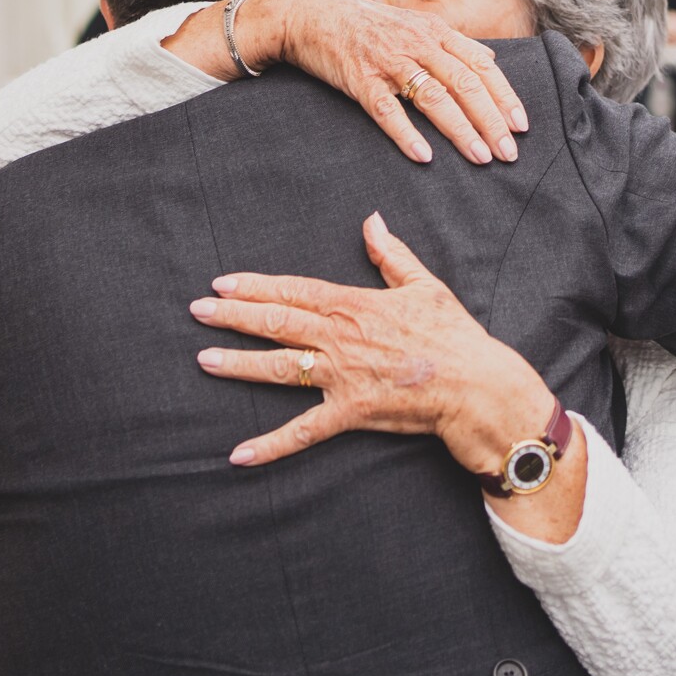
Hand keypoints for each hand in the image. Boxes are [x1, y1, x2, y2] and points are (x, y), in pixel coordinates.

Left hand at [191, 212, 553, 474]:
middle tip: (197, 310)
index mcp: (356, 305)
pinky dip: (271, 446)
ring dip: (239, 364)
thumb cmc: (455, 335)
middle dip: (233, 315)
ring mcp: (343, 376)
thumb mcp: (425, 285)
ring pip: (280, 368)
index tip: (222, 282)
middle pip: (277, 322)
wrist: (478, 386)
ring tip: (204, 359)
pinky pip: (304, 432)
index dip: (255, 286)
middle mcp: (342, 338)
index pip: (295, 290)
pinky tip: (239, 455)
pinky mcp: (351, 413)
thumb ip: (392, 254)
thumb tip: (372, 220)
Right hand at [244, 0, 528, 165]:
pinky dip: (407, 134)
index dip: (504, 97)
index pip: (481, 66)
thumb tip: (491, 60)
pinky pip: (387, 110)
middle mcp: (417, 43)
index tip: (522, 126)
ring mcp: (388, 61)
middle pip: (465, 84)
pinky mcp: (360, 79)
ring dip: (460, 130)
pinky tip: (424, 156)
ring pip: (433, 98)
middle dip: (491, 121)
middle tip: (508, 153)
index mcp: (435, 32)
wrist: (311, 14)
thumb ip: (452, 43)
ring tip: (480, 157)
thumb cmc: (367, 24)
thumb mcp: (415, 24)